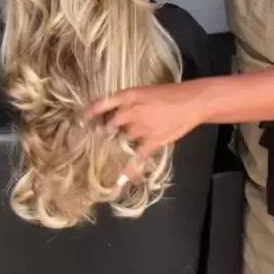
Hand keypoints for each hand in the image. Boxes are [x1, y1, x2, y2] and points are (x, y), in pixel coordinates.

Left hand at [83, 80, 205, 164]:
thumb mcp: (146, 92)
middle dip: (104, 132)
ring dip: (118, 146)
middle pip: (109, 125)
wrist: (192, 101)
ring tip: (111, 154)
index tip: (81, 120)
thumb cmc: (172, 93)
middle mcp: (129, 112)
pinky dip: (128, 170)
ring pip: (122, 140)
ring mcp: (139, 128)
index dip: (89, 113)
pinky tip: (120, 180)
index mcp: (128, 96)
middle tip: (99, 138)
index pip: (102, 104)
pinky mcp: (151, 142)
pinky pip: (137, 158)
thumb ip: (131, 103)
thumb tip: (119, 115)